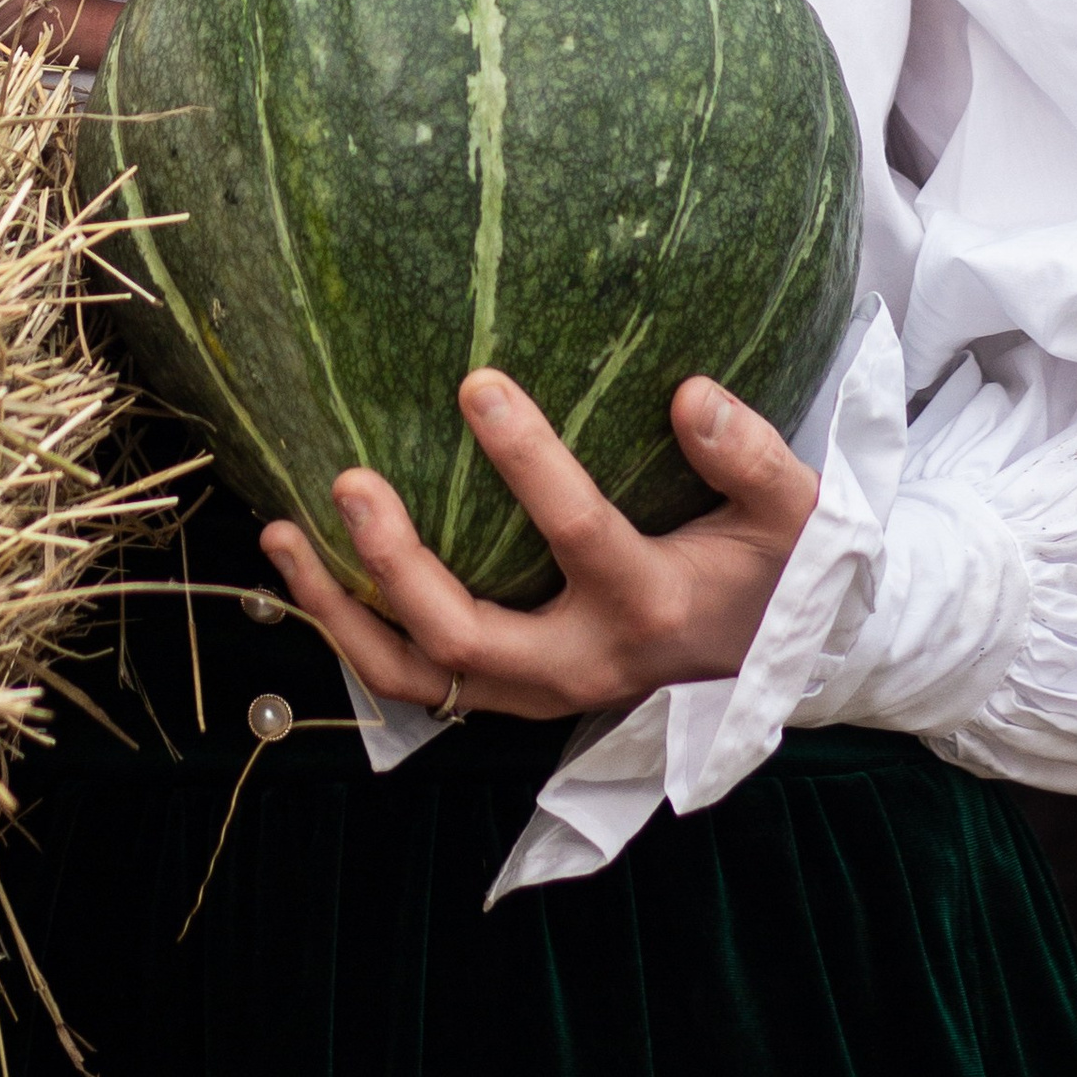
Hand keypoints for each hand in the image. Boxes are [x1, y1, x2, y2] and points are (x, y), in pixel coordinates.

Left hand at [259, 368, 819, 720]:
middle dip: (395, 564)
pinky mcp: (511, 694)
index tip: (477, 382)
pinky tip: (307, 573)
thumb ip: (751, 455)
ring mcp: (539, 690)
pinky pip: (416, 682)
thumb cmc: (778, 568)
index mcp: (649, 604)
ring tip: (281, 536)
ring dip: (341, 614)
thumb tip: (690, 392)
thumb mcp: (795, 512)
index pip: (577, 534)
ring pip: (418, 677)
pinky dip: (354, 636)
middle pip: (465, 634)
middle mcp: (583, 662)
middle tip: (348, 482)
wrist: (775, 654)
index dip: (526, 461)